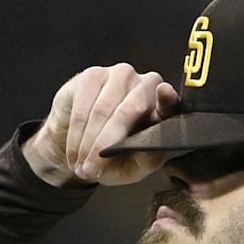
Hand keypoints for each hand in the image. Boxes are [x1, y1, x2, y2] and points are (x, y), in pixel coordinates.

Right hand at [22, 63, 179, 186]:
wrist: (81, 147)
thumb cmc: (114, 156)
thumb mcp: (134, 167)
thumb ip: (146, 160)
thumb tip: (149, 151)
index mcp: (163, 109)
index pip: (169, 103)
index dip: (166, 98)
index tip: (165, 92)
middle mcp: (146, 86)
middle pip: (127, 111)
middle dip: (105, 143)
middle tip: (91, 169)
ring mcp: (120, 76)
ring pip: (101, 111)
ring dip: (87, 143)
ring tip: (82, 165)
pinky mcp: (94, 74)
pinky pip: (82, 108)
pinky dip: (76, 135)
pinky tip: (74, 151)